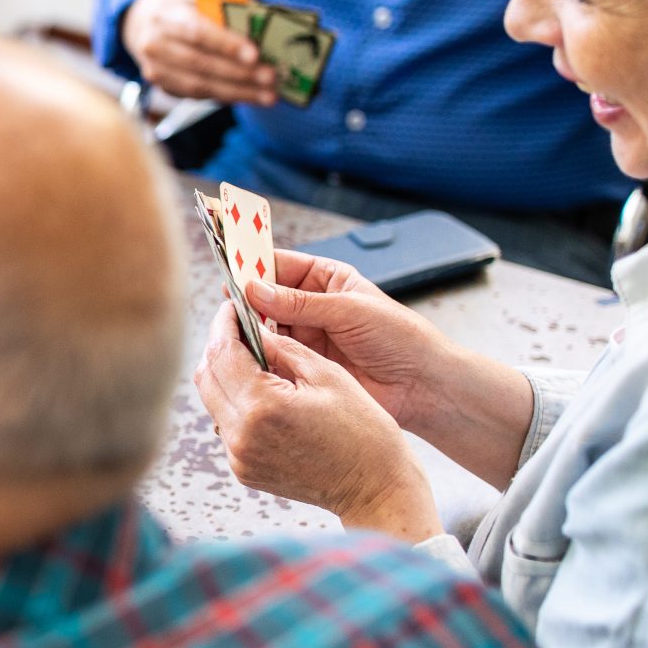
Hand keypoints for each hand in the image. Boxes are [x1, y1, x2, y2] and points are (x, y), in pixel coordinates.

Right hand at [120, 0, 277, 104]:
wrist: (140, 22)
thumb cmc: (179, 9)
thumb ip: (224, 11)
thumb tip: (263, 25)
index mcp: (166, 16)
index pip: (197, 33)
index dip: (226, 45)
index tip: (255, 55)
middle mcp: (154, 44)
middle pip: (200, 64)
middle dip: (239, 74)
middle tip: (270, 78)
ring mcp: (154, 69)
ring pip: (198, 86)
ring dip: (237, 92)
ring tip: (266, 95)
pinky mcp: (161, 86)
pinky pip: (196, 96)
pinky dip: (224, 97)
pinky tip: (247, 96)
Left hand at [193, 305, 440, 541]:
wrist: (375, 488)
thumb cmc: (363, 430)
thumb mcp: (327, 375)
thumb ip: (282, 346)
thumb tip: (252, 326)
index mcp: (262, 406)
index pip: (222, 352)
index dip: (223, 324)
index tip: (231, 307)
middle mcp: (241, 434)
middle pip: (206, 377)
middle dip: (218, 346)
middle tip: (237, 328)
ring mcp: (239, 456)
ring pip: (212, 401)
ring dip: (224, 375)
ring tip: (249, 357)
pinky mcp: (243, 470)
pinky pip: (225, 425)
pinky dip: (234, 403)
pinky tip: (258, 392)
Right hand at [242, 251, 452, 430]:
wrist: (421, 385)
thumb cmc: (399, 338)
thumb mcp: (349, 310)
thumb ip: (299, 302)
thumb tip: (254, 288)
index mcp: (327, 279)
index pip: (281, 264)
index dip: (254, 263)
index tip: (229, 264)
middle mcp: (312, 306)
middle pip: (266, 295)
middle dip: (247, 298)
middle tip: (227, 301)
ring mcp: (306, 336)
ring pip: (265, 326)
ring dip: (250, 327)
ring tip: (234, 328)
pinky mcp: (305, 364)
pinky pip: (273, 355)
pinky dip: (259, 354)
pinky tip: (248, 353)